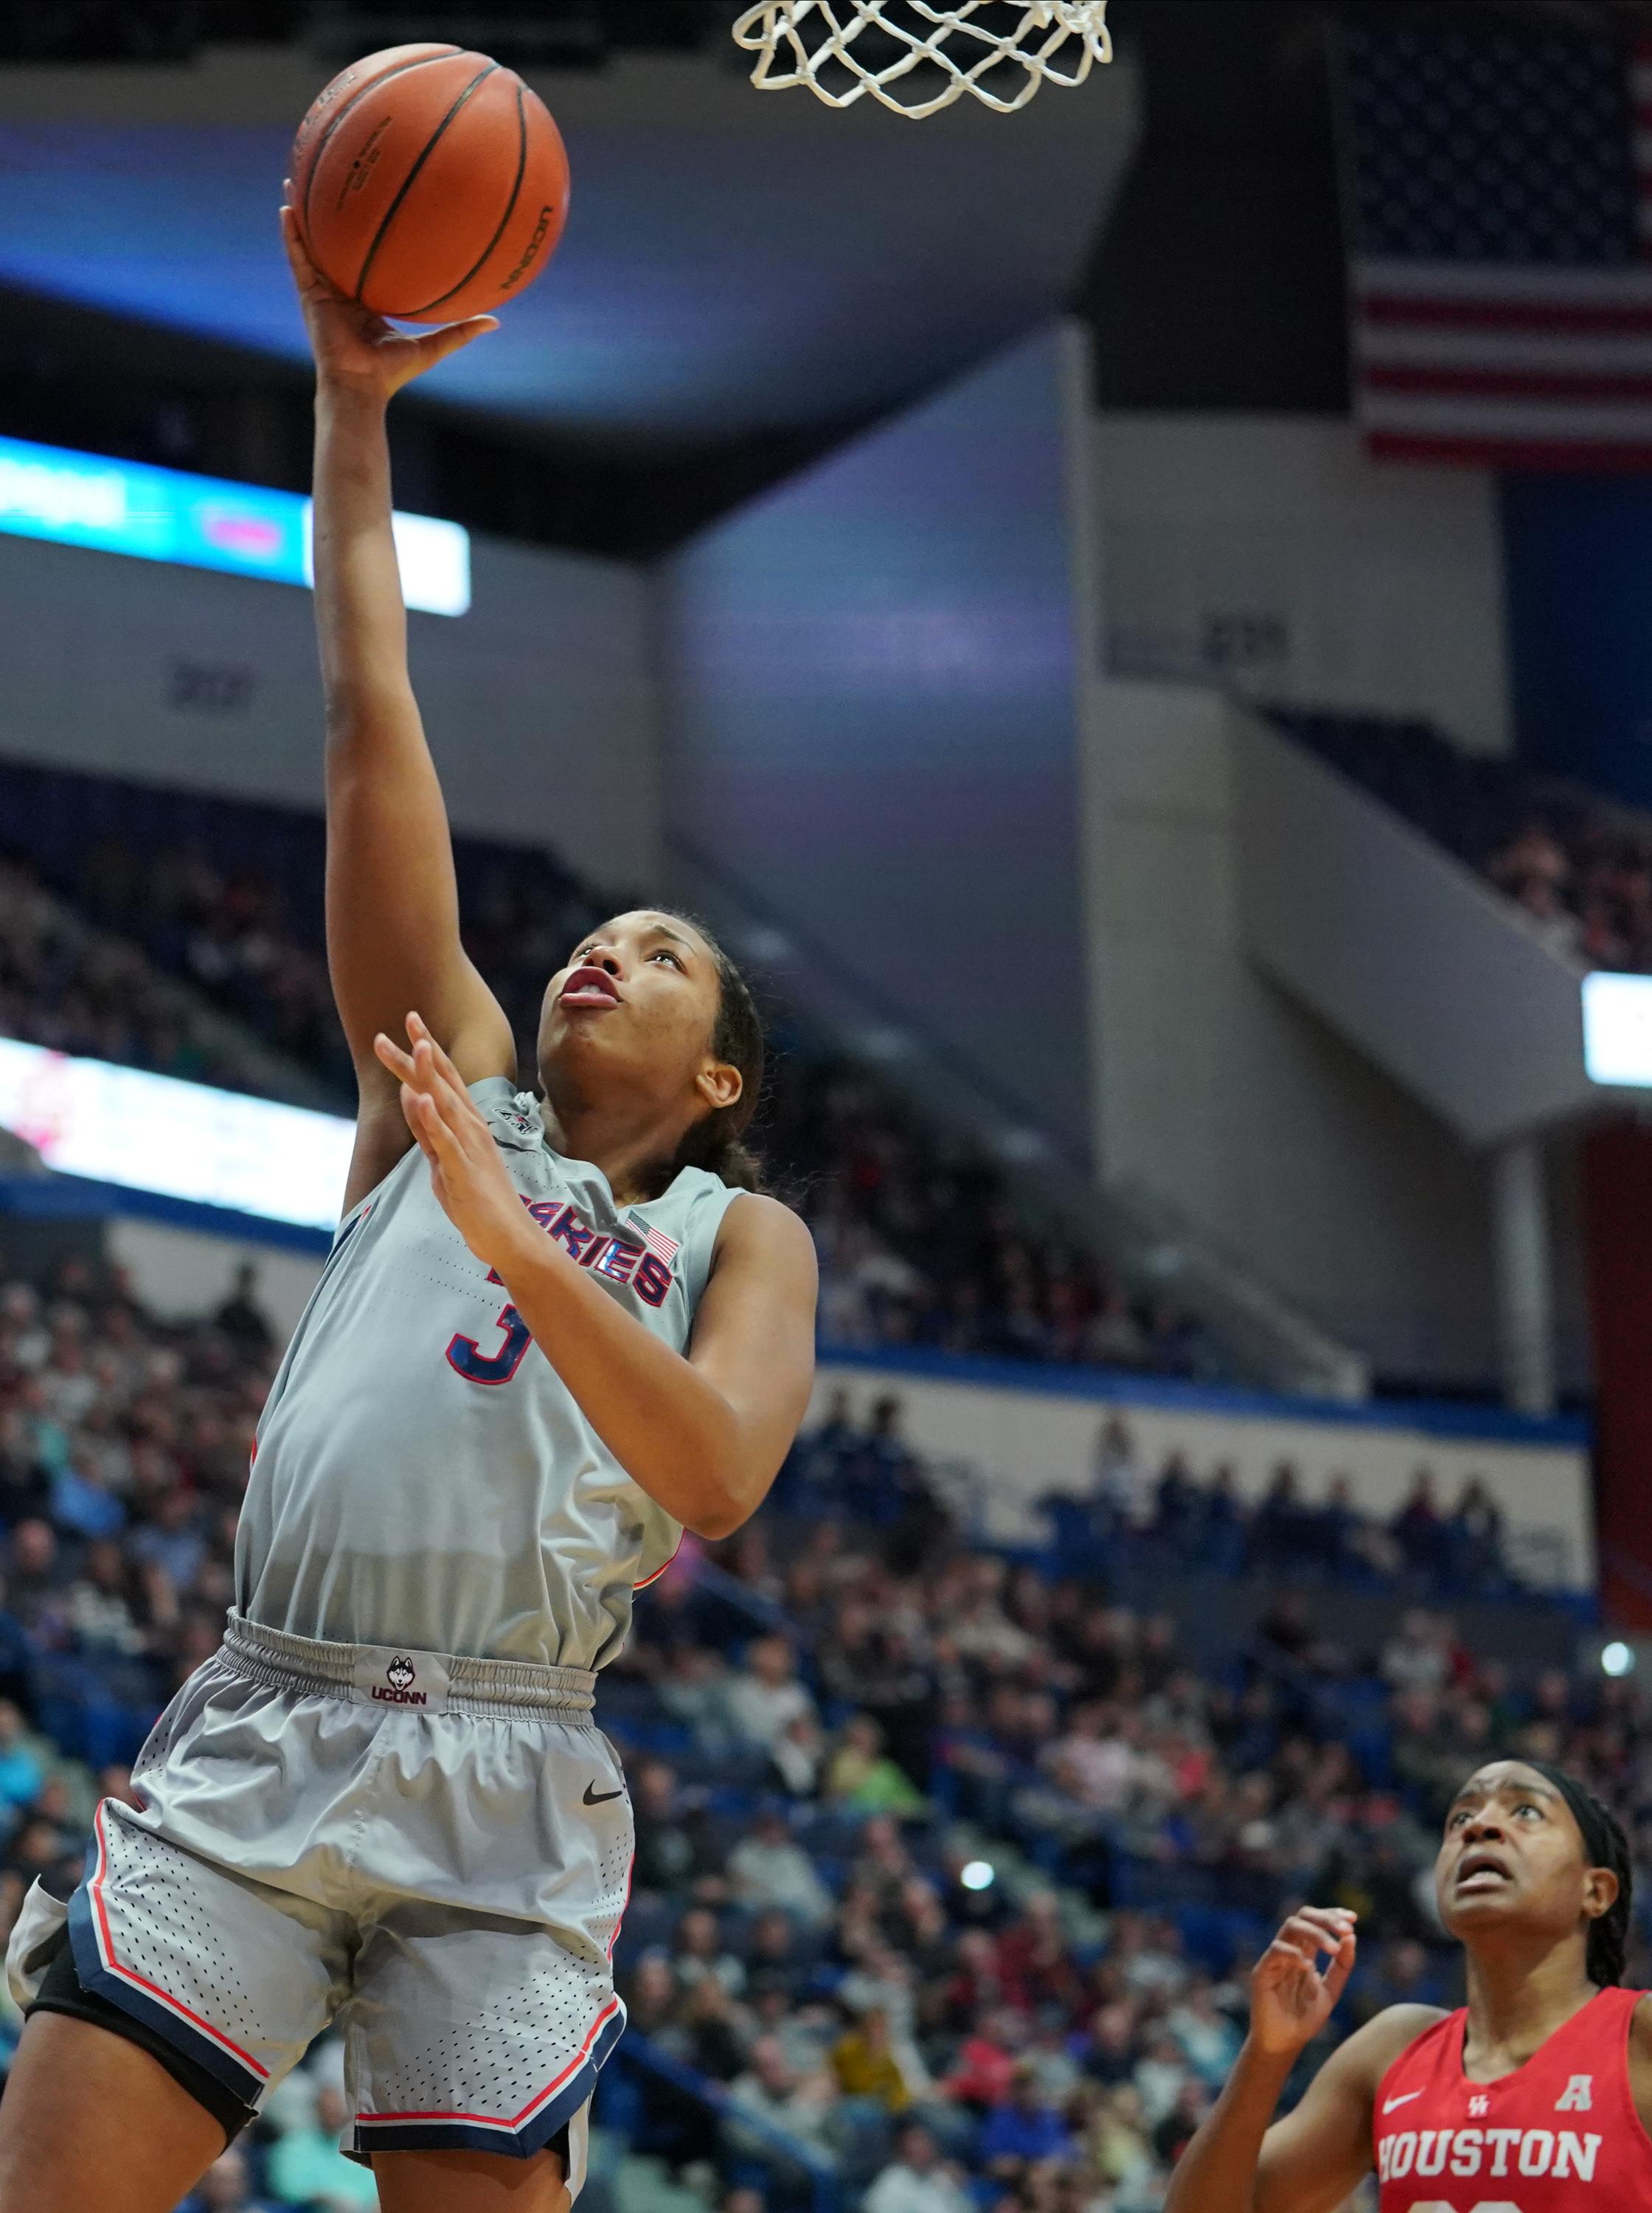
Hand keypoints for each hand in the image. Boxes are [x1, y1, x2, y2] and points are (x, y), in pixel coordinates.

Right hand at [281, 200, 496, 401]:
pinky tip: (286, 208)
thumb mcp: (433, 346)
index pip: (364, 260)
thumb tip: (495, 321)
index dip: (365, 236)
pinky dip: (291, 235)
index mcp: (364, 300)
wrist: (362, 387)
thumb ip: (461, 331)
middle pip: (334, 244)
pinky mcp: (310, 296)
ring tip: (295, 180)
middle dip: (330, 215)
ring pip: (310, 244)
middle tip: (331, 180)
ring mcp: (323, 292)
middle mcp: (341, 292)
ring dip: (302, 214)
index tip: (372, 206)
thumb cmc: (393, 373)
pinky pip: (298, 259)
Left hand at [374, 1014, 531, 1271]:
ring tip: (418, 1045)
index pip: (445, 1079)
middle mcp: (471, 1128)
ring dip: (431, 1074)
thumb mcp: (443, 1161)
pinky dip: (432, 1118)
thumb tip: (410, 1094)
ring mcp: (469, 1147)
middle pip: (443, 1082)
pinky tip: (420, 1097)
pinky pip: (445, 1140)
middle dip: (424, 1050)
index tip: (410, 1022)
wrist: (510, 1238)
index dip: (428, 1049)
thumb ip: (427, 1129)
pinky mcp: (464, 1170)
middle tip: (407, 1017)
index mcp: (467, 1125)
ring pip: (445, 1103)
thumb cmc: (477, 1203)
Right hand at [1247, 1908, 1356, 2058]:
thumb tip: (1351, 1937)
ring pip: (1291, 1926)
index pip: (1316, 1921)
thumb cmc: (1306, 2018)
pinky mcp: (1263, 1971)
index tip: (1353, 1918)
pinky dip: (1294, 1953)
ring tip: (1333, 1949)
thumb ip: (1342, 1966)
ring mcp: (1276, 1958)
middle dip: (1327, 1918)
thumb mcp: (1331, 1991)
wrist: (1286, 2043)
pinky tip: (1309, 1966)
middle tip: (1346, 1929)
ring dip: (1315, 1933)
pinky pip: (1276, 1950)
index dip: (1333, 1914)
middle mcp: (1290, 1949)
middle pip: (1304, 1916)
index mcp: (1305, 1951)